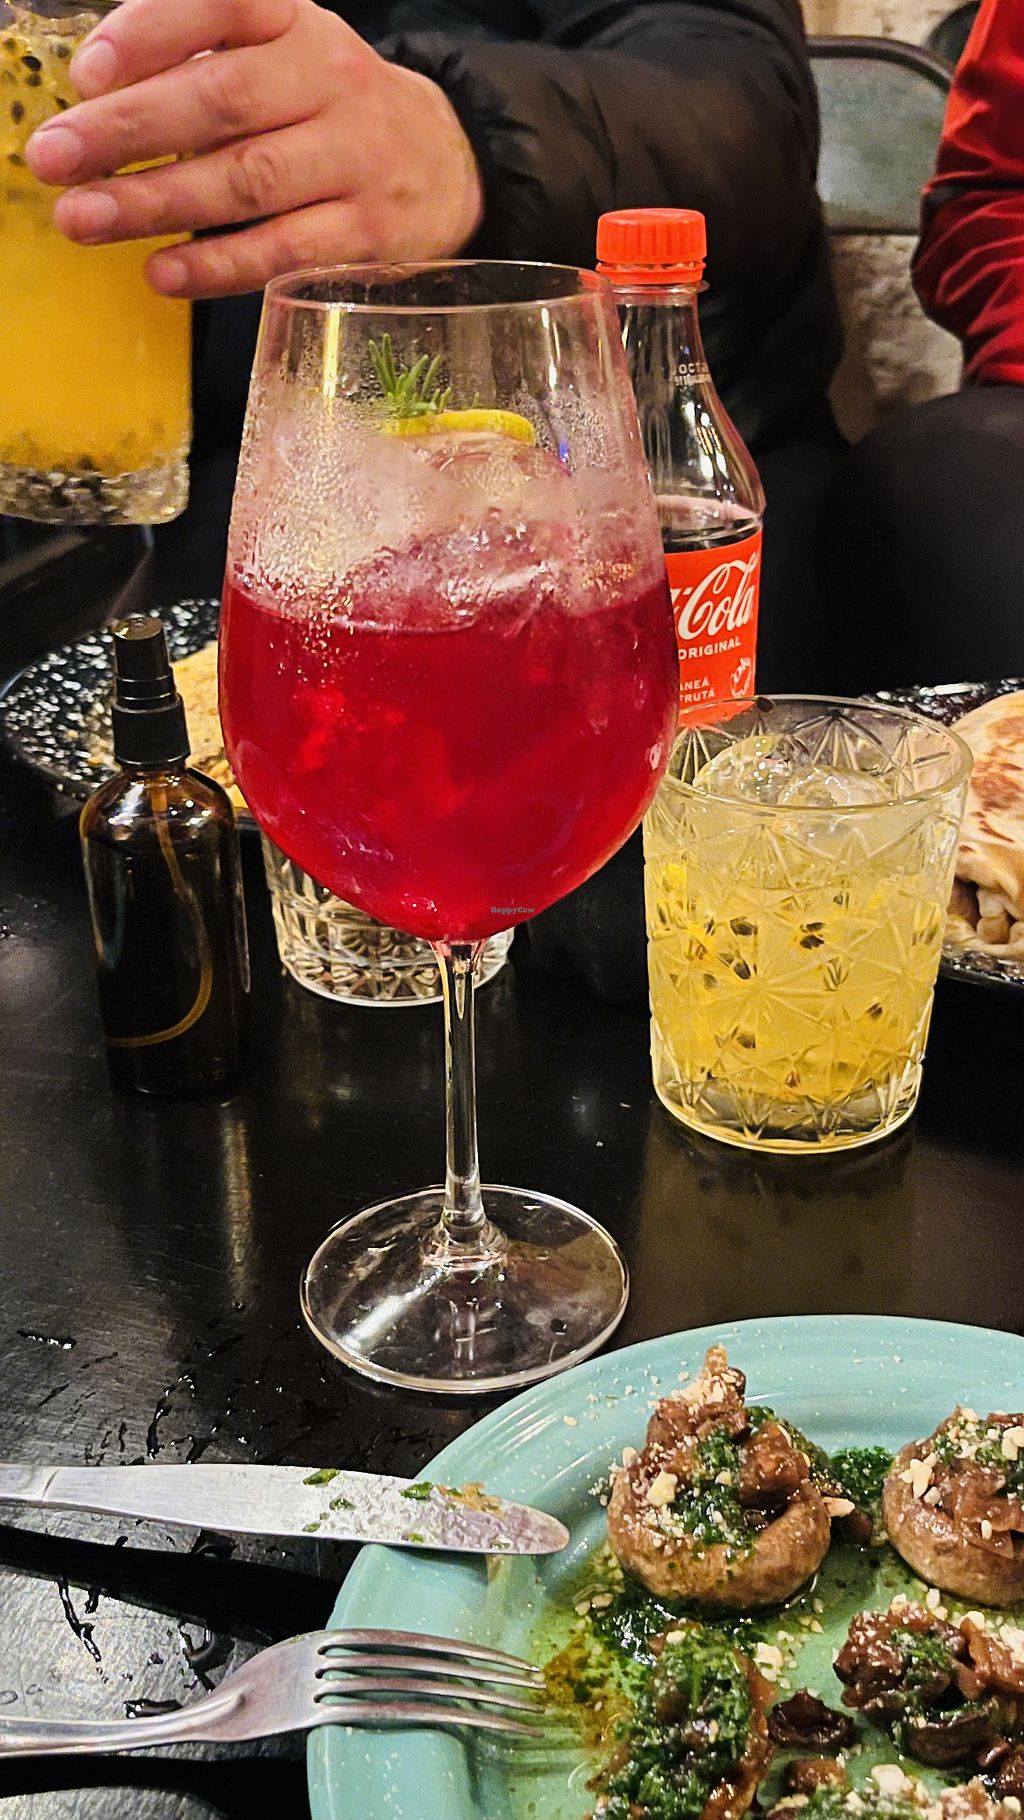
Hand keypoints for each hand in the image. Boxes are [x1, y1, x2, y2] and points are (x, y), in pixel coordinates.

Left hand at [24, 0, 484, 297]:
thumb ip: (198, 66)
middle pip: (222, 100)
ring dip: (157, 202)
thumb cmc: (327, 112)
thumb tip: (97, 104)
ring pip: (248, 180)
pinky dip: (216, 265)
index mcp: (296, 22)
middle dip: (128, 130)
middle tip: (56, 158)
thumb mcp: (278, 57)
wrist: (446, 167)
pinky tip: (161, 272)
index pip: (221, 6)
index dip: (150, 34)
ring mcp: (355, 160)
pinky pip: (283, 251)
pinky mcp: (368, 234)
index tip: (87, 73)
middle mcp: (330, 80)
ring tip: (85, 219)